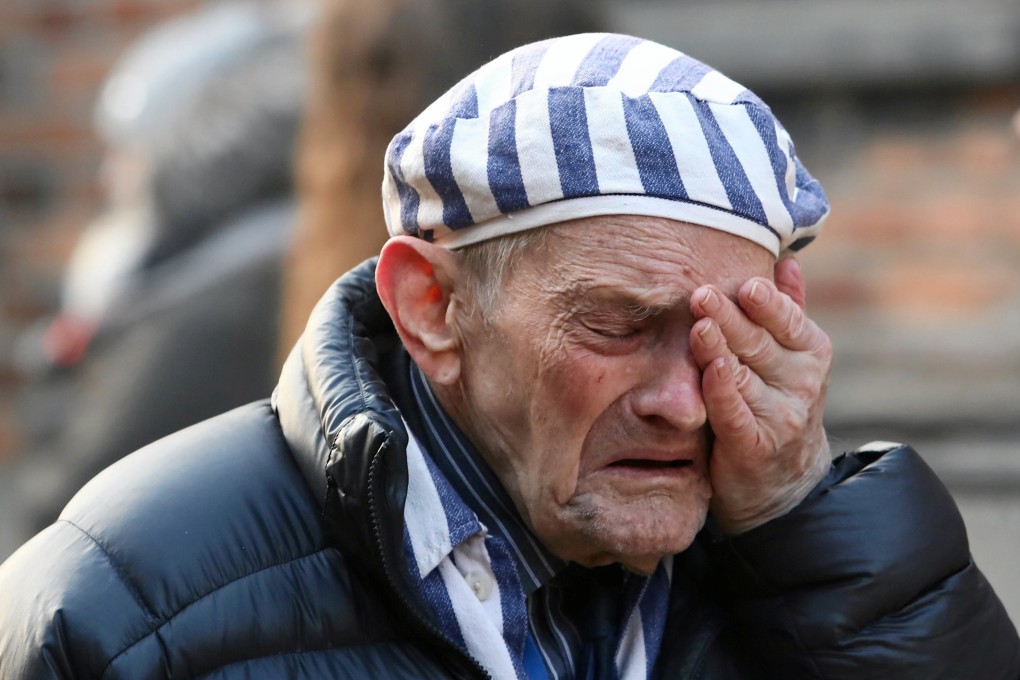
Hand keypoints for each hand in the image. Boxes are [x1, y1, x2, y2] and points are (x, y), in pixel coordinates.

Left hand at [689, 257, 831, 534]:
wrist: (781, 481)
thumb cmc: (775, 402)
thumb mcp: (789, 356)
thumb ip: (787, 311)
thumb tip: (786, 260)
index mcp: (811, 351)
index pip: (787, 319)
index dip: (765, 302)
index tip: (744, 284)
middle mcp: (802, 381)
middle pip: (759, 342)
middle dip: (729, 318)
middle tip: (701, 294)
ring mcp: (781, 415)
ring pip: (745, 375)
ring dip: (720, 351)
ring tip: (699, 327)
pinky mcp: (754, 445)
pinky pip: (735, 412)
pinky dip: (722, 391)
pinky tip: (710, 371)